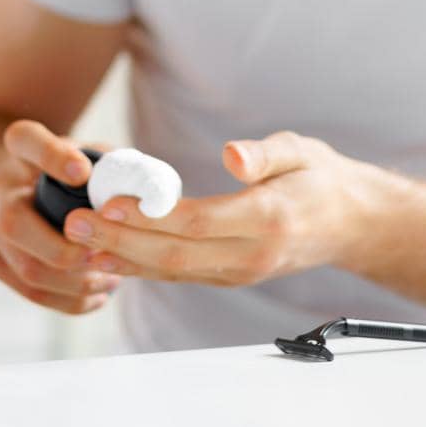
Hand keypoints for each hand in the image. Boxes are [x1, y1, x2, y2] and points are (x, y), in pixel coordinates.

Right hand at [0, 120, 122, 314]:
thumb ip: (107, 161)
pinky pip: (33, 293)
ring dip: (78, 282)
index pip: (28, 142)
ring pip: (29, 270)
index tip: (82, 171)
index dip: (53, 158)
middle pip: (15, 224)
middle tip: (107, 255)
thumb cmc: (53, 168)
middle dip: (66, 250)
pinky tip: (100, 292)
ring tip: (114, 277)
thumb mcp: (74, 149)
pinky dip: (72, 300)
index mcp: (19, 147)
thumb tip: (148, 186)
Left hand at [61, 131, 377, 286]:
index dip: (149, 215)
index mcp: (268, 219)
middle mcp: (251, 255)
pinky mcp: (228, 275)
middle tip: (75, 225)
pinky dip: (139, 266)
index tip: (109, 202)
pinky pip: (178, 273)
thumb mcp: (301, 151)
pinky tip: (106, 256)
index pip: (197, 222)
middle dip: (120, 241)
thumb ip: (265, 153)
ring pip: (172, 271)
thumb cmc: (321, 180)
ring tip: (76, 243)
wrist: (351, 224)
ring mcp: (239, 271)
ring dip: (121, 259)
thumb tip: (232, 156)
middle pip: (175, 254)